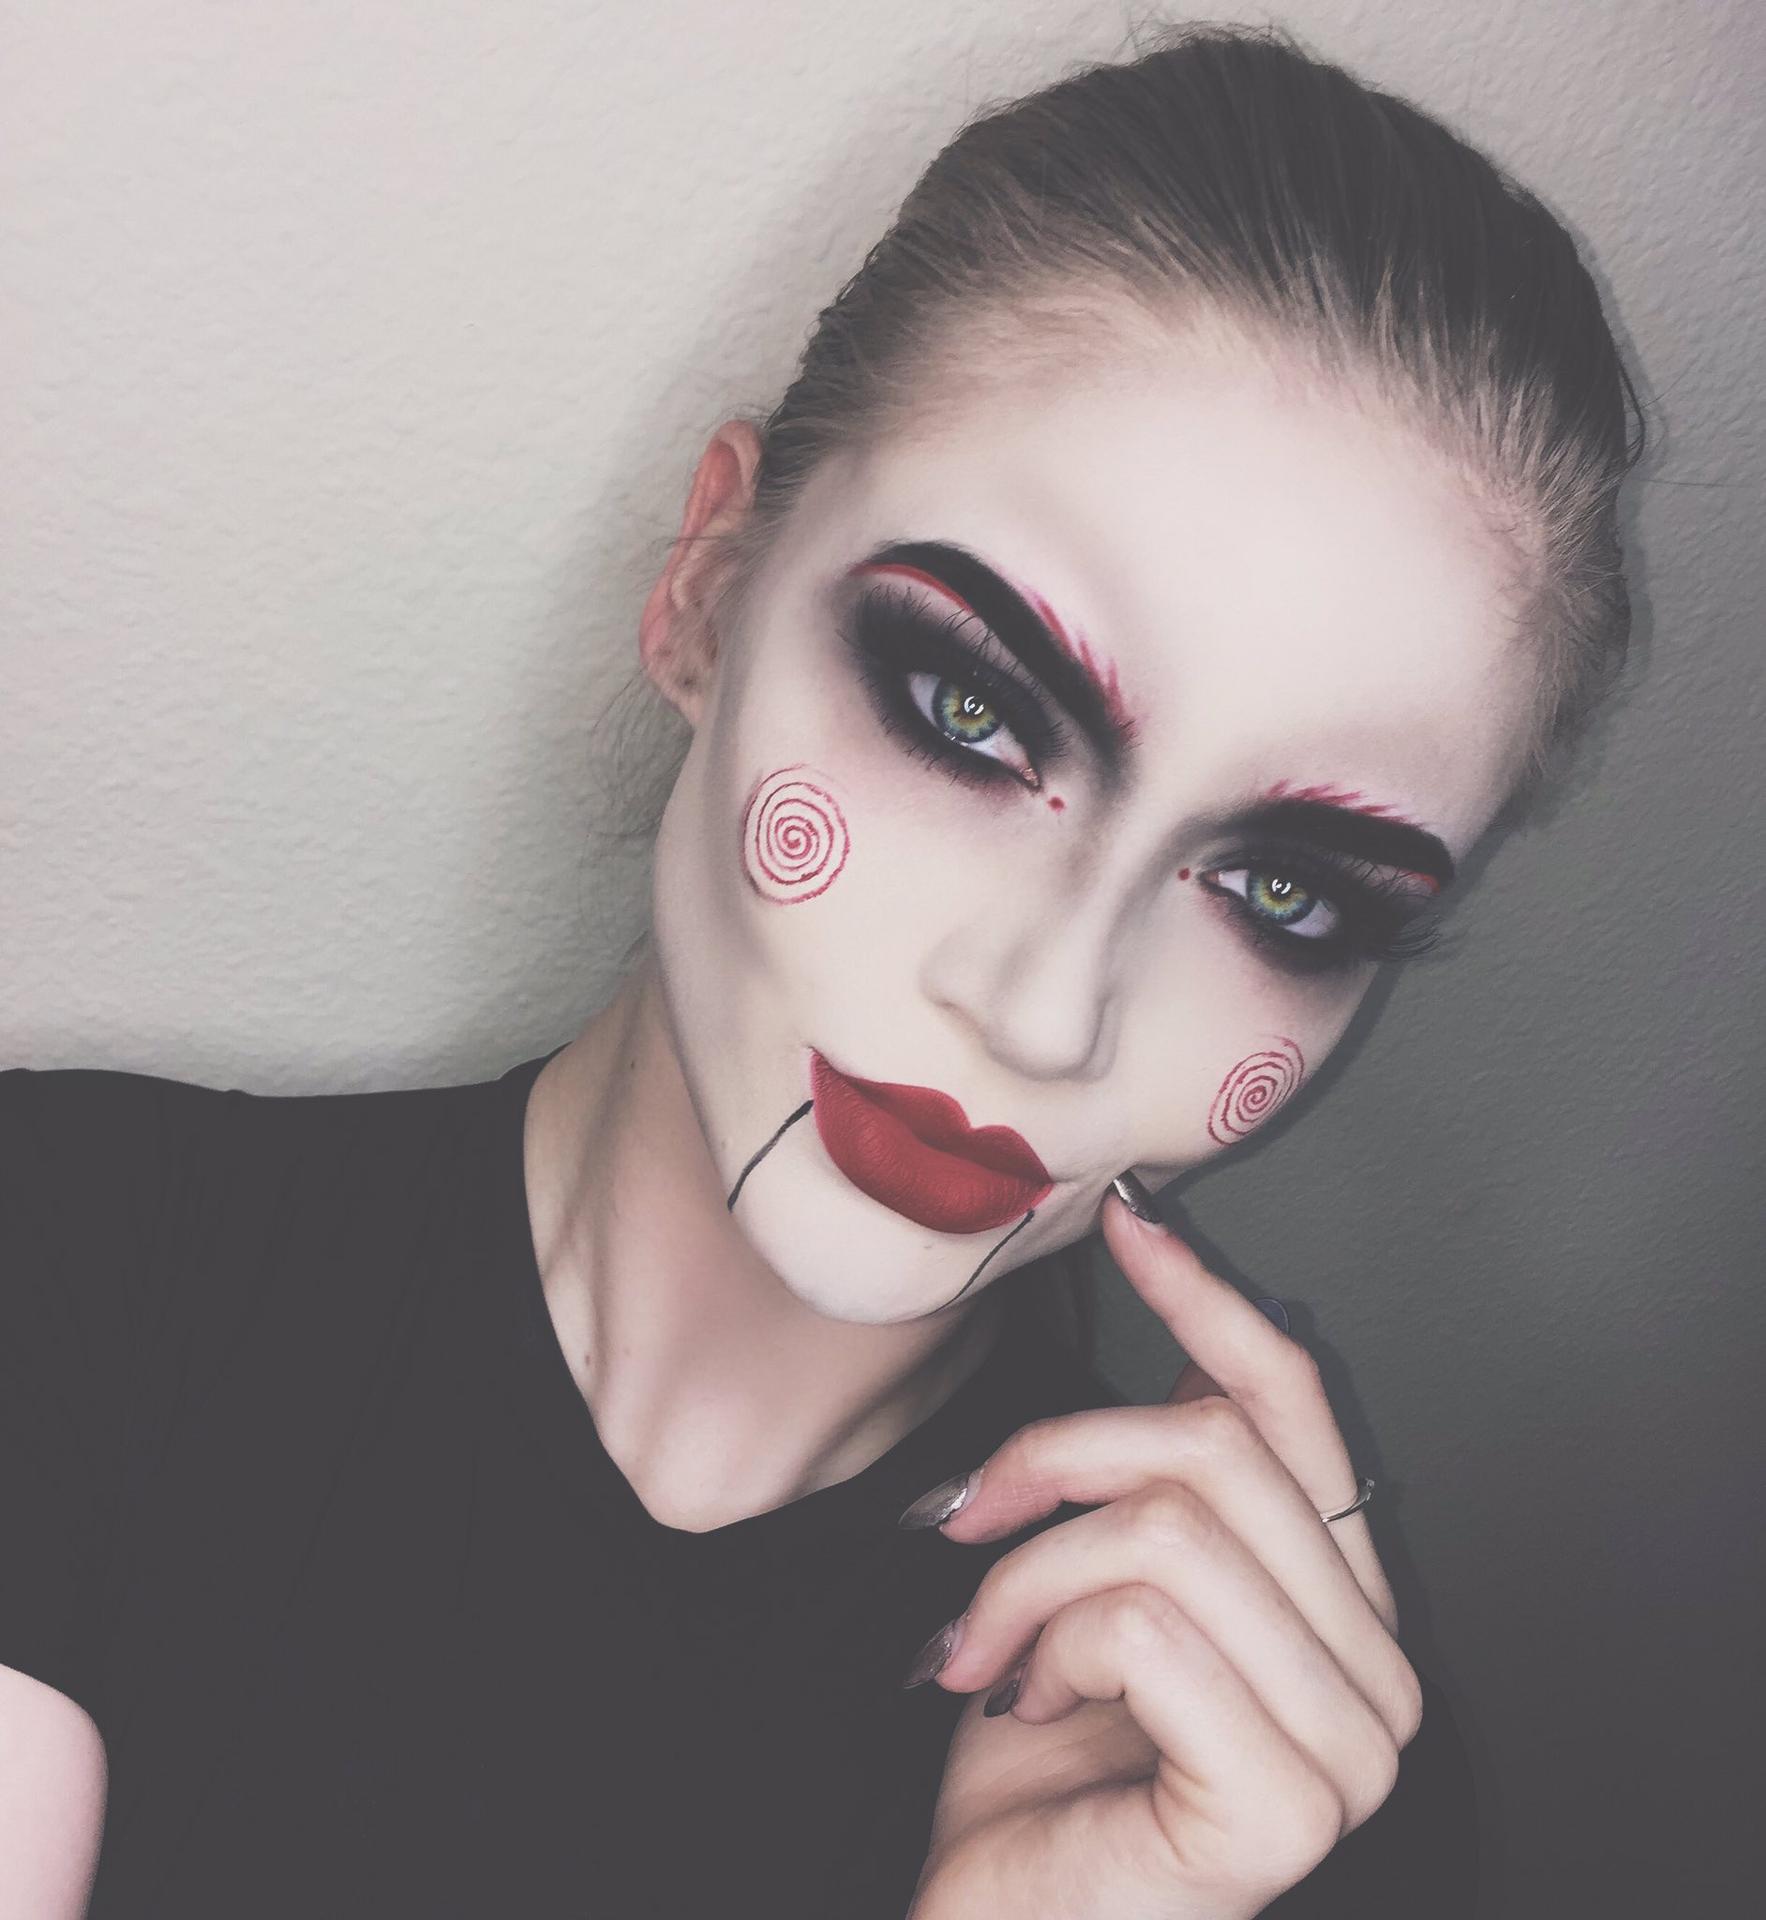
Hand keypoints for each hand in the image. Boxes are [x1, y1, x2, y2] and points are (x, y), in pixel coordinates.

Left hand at [904, 1189, 1421, 1919]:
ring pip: (1168, 1530)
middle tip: (962, 1517)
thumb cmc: (1037, 1766)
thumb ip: (1144, 1485)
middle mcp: (1376, 1667)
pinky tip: (1025, 1705)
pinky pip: (1146, 1626)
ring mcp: (1351, 1744)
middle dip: (1055, 1458)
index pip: (1296, 1406)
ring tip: (984, 1644)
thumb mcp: (1088, 1585)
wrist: (1002, 1918)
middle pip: (1216, 1450)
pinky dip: (1047, 1643)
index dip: (1208, 1299)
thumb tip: (1149, 1324)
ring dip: (1028, 1576)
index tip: (1126, 1222)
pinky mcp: (1289, 1802)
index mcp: (1335, 1601)